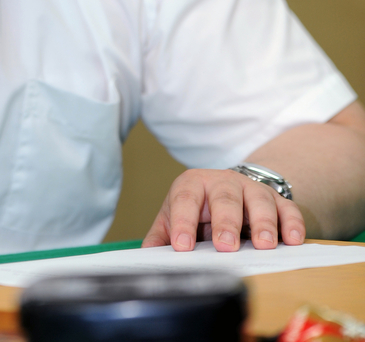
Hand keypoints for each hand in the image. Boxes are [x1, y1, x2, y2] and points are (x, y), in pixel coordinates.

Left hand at [142, 168, 305, 251]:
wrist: (229, 188)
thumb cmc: (199, 208)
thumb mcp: (176, 216)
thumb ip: (162, 235)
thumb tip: (146, 256)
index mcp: (193, 185)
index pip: (185, 200)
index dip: (183, 222)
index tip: (181, 247)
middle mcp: (223, 183)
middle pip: (225, 197)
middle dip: (226, 222)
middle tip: (226, 246)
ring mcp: (252, 189)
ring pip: (259, 200)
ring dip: (263, 223)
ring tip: (264, 245)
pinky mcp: (276, 200)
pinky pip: (287, 208)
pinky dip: (291, 223)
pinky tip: (293, 240)